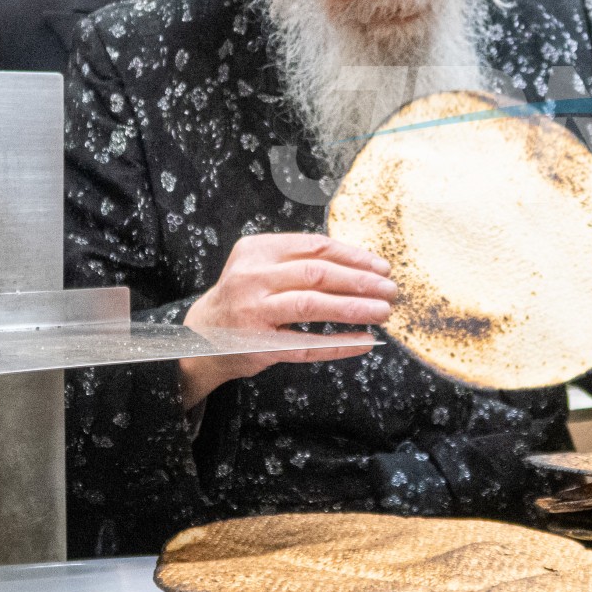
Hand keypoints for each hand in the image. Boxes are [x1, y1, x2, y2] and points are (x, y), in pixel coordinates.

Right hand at [178, 234, 393, 408]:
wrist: (201, 336)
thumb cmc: (243, 297)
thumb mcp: (260, 266)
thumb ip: (299, 260)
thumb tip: (361, 265)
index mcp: (256, 250)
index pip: (315, 246)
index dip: (354, 256)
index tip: (381, 266)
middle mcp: (252, 278)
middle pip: (317, 274)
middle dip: (360, 281)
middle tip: (390, 290)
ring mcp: (253, 312)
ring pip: (312, 305)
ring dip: (354, 308)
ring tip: (383, 312)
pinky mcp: (258, 345)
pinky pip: (306, 345)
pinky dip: (338, 344)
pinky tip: (363, 341)